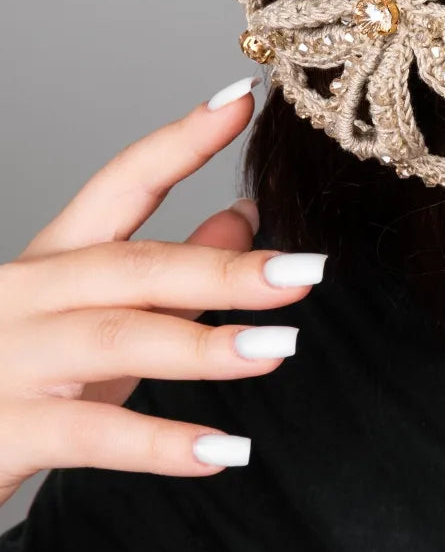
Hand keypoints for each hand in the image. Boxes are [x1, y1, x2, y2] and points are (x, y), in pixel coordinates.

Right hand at [0, 76, 327, 508]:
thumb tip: (245, 212)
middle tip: (307, 270)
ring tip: (280, 348)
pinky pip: (89, 435)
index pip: (122, 183)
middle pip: (134, 266)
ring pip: (116, 339)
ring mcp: (8, 360)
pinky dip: (159, 443)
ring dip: (203, 346)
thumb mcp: (99, 314)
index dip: (182, 141)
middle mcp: (26, 295)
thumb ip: (169, 270)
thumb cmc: (19, 374)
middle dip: (224, 268)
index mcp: (54, 258)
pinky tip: (224, 451)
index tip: (243, 100)